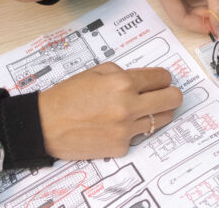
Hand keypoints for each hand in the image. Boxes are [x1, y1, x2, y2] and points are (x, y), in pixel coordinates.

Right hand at [39, 63, 181, 158]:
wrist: (45, 124)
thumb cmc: (67, 95)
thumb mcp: (96, 72)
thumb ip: (123, 72)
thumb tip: (146, 78)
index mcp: (123, 83)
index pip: (162, 78)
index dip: (163, 78)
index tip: (161, 80)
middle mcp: (128, 106)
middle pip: (172, 100)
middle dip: (171, 94)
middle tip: (163, 94)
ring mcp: (126, 129)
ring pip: (162, 120)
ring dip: (156, 113)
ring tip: (141, 109)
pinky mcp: (120, 147)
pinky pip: (138, 136)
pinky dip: (132, 129)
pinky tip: (116, 125)